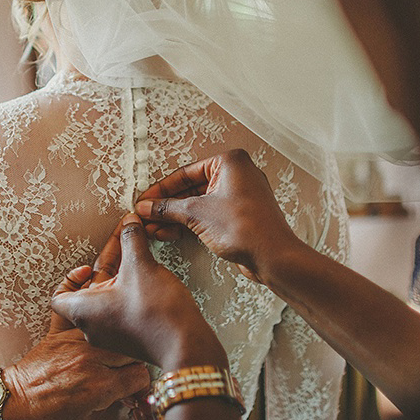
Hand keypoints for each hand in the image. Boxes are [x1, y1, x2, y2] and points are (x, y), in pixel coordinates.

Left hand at [2, 264, 150, 419]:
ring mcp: (74, 341)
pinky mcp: (56, 332)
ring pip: (104, 315)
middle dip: (136, 348)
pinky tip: (84, 271)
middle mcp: (91, 358)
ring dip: (117, 308)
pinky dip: (72, 282)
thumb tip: (127, 391)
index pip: (140, 373)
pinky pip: (64, 301)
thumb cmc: (46, 419)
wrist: (12, 407)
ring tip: (129, 296)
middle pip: (129, 343)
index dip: (142, 378)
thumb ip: (111, 401)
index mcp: (102, 385)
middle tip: (135, 352)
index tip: (137, 379)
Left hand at [52, 214, 225, 371]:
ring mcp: (113, 334)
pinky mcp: (131, 337)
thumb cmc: (156, 315)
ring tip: (138, 257)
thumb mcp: (141, 265)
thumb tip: (130, 224)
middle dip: (107, 264)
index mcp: (84, 311)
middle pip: (90, 290)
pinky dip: (130, 291)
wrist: (187, 347)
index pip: (59, 297)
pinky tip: (148, 277)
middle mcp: (94, 326)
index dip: (70, 277)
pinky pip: (122, 309)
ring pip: (108, 298)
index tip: (88, 265)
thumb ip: (131, 239)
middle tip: (123, 244)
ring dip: (121, 276)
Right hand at [135, 148, 304, 281]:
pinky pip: (208, 214)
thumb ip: (168, 208)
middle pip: (191, 188)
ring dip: (176, 217)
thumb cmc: (246, 228)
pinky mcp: (239, 215)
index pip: (185, 173)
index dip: (161, 189)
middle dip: (167, 206)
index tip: (145, 200)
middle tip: (147, 216)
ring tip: (154, 228)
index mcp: (229, 162)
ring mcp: (239, 196)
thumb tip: (147, 207)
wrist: (273, 256)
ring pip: (198, 203)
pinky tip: (170, 233)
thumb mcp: (197, 213)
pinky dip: (190, 223)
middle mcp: (237, 175)